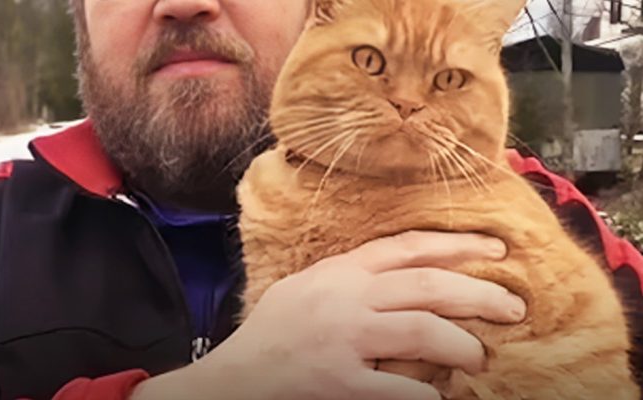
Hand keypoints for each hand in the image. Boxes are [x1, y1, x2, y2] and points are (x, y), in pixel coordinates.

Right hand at [129, 231, 525, 399]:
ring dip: (462, 345)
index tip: (497, 251)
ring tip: (480, 355)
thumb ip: (353, 275)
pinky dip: (426, 395)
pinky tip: (441, 397)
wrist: (236, 375)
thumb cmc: (274, 330)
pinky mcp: (339, 382)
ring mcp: (344, 340)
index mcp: (341, 271)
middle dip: (480, 295)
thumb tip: (406, 274)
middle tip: (513, 307)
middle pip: (429, 287)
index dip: (457, 246)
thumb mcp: (309, 285)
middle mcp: (347, 298)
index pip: (409, 248)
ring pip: (422, 331)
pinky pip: (397, 388)